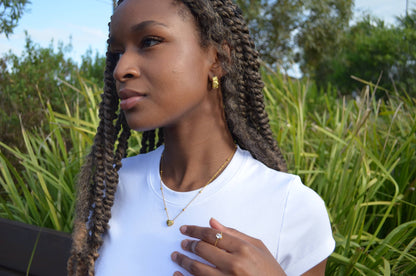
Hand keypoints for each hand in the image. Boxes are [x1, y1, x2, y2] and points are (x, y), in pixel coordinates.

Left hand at [171, 218, 285, 275]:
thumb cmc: (269, 270)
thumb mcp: (258, 246)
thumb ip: (234, 233)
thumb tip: (212, 221)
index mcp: (243, 249)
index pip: (212, 234)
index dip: (195, 230)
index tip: (185, 229)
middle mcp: (234, 265)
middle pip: (203, 250)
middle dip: (189, 244)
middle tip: (183, 243)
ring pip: (197, 269)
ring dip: (183, 261)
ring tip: (177, 256)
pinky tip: (177, 274)